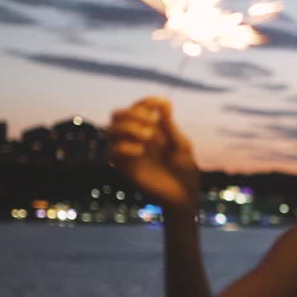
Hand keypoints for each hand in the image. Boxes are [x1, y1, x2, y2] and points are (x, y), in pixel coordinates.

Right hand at [108, 97, 200, 214]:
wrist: (183, 195)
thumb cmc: (185, 169)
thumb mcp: (181, 145)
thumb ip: (170, 126)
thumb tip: (165, 103)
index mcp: (149, 129)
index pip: (138, 108)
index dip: (146, 102)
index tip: (162, 103)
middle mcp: (135, 138)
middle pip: (117, 115)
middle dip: (132, 113)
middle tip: (150, 124)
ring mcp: (128, 152)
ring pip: (111, 130)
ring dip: (128, 128)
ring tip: (148, 136)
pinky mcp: (124, 168)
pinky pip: (113, 152)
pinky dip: (125, 146)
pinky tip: (141, 150)